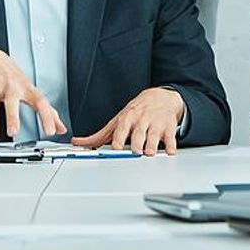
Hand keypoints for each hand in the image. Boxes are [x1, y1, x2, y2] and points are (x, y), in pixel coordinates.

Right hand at [0, 49, 66, 140]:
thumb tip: (61, 127)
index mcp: (25, 88)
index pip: (40, 101)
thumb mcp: (30, 89)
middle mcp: (10, 86)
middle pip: (11, 100)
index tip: (50, 131)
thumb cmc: (12, 77)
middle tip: (13, 131)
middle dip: (12, 116)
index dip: (47, 116)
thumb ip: (47, 110)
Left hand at [71, 87, 185, 155]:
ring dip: (152, 145)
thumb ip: (99, 136)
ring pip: (154, 136)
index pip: (121, 130)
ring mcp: (155, 124)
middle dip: (137, 142)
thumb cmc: (135, 113)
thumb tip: (77, 143)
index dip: (119, 140)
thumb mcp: (117, 121)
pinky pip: (170, 138)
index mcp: (126, 120)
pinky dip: (171, 145)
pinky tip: (170, 152)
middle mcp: (140, 121)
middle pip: (138, 133)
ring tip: (150, 152)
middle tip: (136, 151)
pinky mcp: (168, 127)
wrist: (159, 97)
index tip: (117, 148)